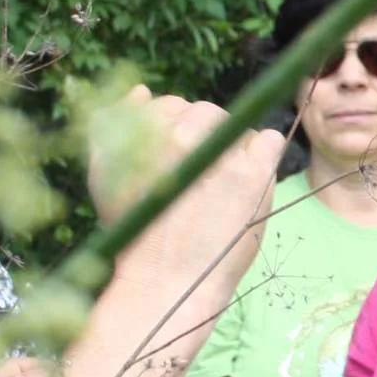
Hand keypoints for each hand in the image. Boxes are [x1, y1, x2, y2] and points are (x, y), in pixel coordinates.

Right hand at [87, 86, 284, 252]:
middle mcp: (184, 137)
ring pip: (236, 124)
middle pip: (205, 112)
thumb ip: (114, 128)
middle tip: (198, 175)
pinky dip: (262, 154)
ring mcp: (223, 154)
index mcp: (148, 134)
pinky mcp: (255, 174)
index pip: (170, 106)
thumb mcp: (107, 178)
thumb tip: (140, 91)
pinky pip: (268, 139)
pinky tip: (247, 181)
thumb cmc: (136, 233)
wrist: (166, 284)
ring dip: (231, 146)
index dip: (172, 131)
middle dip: (202, 136)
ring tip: (219, 184)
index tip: (173, 160)